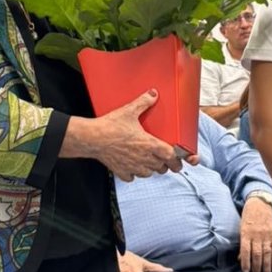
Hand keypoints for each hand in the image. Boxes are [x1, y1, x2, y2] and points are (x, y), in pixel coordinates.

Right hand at [63, 90, 182, 178]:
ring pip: (148, 174)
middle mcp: (143, 158)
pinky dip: (133, 173)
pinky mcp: (121, 172)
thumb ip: (144, 102)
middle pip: (161, 168)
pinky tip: (130, 165)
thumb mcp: (129, 111)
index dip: (177, 161)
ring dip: (150, 169)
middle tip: (163, 159)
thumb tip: (153, 94)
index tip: (178, 163)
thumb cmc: (110, 126)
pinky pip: (132, 177)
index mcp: (149, 144)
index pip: (171, 157)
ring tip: (148, 161)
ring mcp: (133, 167)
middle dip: (164, 164)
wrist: (92, 138)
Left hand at [239, 197, 271, 271]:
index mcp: (246, 233)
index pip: (246, 251)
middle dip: (257, 267)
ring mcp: (267, 234)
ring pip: (267, 253)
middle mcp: (257, 235)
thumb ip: (243, 242)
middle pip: (257, 254)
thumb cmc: (248, 216)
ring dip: (266, 265)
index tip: (246, 271)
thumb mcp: (241, 227)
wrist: (260, 203)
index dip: (246, 262)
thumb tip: (241, 258)